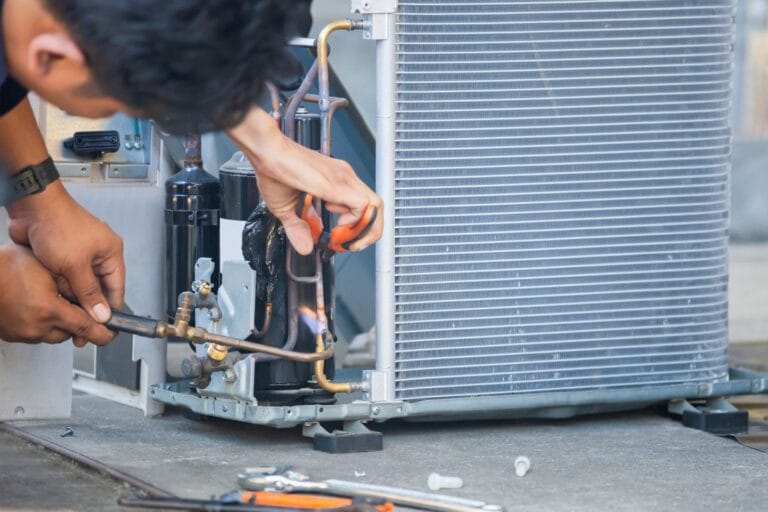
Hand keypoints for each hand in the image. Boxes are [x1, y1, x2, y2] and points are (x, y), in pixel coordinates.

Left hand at [6, 182, 124, 341]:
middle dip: (87, 304)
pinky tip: (52, 289)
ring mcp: (79, 256)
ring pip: (78, 286)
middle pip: (97, 289)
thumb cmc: (59, 225)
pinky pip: (64, 279)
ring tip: (62, 297)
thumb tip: (101, 314)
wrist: (32, 209)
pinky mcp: (62, 257)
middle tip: (81, 325)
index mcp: (110, 253)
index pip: (116, 288)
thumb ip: (89, 292)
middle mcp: (97, 255)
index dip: (111, 309)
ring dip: (69, 292)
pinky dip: (58, 285)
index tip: (105, 327)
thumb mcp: (76, 265)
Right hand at [228, 107, 382, 254]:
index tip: (343, 239)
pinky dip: (356, 222)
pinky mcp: (337, 184)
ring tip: (346, 238)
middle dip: (368, 231)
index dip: (360, 227)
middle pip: (377, 206)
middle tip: (351, 243)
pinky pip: (362, 205)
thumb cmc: (275, 171)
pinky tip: (338, 226)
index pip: (365, 205)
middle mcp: (345, 177)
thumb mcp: (287, 210)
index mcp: (338, 180)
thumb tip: (304, 247)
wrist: (267, 153)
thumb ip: (299, 229)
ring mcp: (343, 178)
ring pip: (375, 206)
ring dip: (365, 229)